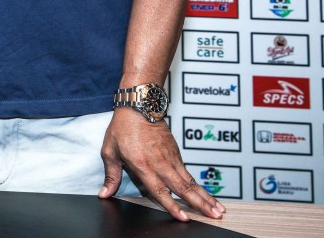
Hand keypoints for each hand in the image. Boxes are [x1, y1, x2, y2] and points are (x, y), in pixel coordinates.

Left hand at [98, 108, 224, 220]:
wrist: (139, 105)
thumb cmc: (123, 127)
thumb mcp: (110, 151)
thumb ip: (111, 175)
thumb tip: (105, 193)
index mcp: (143, 165)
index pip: (160, 191)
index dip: (172, 206)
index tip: (185, 218)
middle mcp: (160, 163)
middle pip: (184, 188)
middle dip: (200, 204)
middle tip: (215, 216)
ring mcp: (171, 158)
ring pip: (191, 181)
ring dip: (205, 196)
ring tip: (218, 209)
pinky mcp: (176, 152)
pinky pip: (188, 172)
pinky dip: (199, 185)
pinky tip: (206, 194)